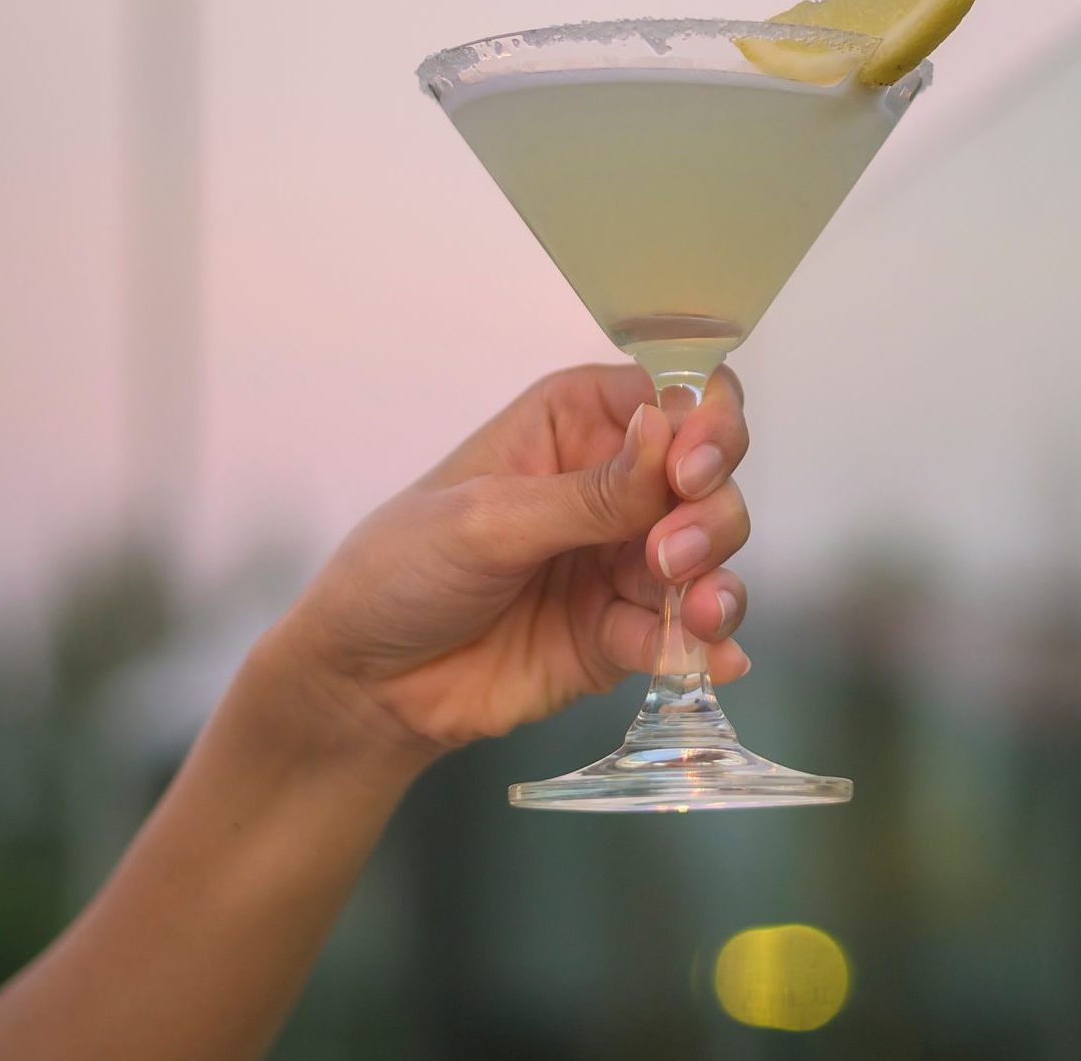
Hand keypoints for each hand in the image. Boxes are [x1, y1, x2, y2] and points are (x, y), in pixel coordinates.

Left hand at [271, 364, 751, 758]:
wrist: (364, 686)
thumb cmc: (403, 569)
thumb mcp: (489, 520)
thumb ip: (589, 492)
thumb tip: (667, 432)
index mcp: (578, 421)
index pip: (676, 394)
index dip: (705, 423)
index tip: (690, 470)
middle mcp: (615, 480)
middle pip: (712, 472)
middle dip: (710, 510)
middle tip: (669, 554)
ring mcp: (624, 557)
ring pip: (713, 550)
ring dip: (716, 578)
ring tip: (696, 611)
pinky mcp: (625, 630)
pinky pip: (687, 630)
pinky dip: (706, 643)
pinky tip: (715, 659)